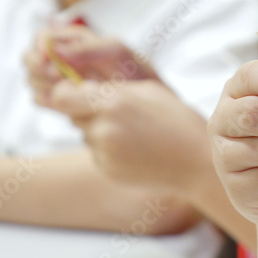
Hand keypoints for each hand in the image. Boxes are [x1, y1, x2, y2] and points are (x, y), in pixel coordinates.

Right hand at [25, 26, 158, 107]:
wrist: (151, 102)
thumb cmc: (139, 72)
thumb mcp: (118, 53)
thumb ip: (87, 48)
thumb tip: (53, 49)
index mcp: (76, 41)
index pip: (42, 37)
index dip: (39, 47)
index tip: (49, 60)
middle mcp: (65, 59)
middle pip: (31, 59)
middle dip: (37, 68)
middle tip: (58, 78)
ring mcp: (64, 81)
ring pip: (34, 80)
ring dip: (43, 85)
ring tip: (68, 91)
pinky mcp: (66, 101)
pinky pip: (43, 100)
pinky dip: (48, 101)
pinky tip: (66, 104)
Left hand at [50, 79, 206, 192]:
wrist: (195, 160)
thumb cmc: (176, 118)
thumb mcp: (148, 89)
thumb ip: (112, 88)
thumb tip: (81, 87)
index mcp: (114, 102)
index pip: (62, 95)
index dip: (65, 93)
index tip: (75, 93)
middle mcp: (104, 128)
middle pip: (73, 116)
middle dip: (87, 112)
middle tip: (118, 114)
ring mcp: (105, 153)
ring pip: (86, 135)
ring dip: (100, 132)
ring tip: (133, 134)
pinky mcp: (107, 170)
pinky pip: (96, 154)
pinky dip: (109, 150)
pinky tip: (135, 150)